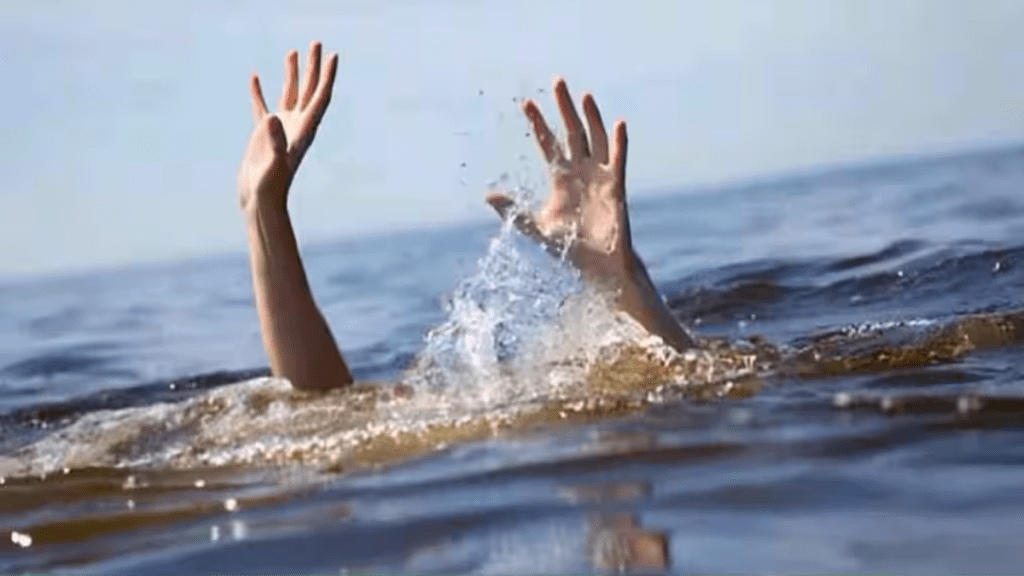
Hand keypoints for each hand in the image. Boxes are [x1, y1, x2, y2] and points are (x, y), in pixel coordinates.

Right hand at [237, 42, 338, 213]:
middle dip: (313, 67)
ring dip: (292, 74)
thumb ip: (275, 141)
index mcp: (304, 131)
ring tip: (293, 51)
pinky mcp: (263, 134)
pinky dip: (259, 92)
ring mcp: (280, 129)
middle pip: (308, 90)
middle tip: (316, 43)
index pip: (320, 98)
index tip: (333, 56)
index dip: (327, 77)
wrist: (260, 201)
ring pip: (289, 94)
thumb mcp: (274, 163)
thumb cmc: (271, 186)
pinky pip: (261, 106)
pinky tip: (255, 76)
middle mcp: (296, 126)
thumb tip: (273, 118)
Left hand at [486, 77, 634, 287]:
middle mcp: (580, 171)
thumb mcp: (536, 226)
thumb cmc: (569, 247)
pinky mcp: (616, 185)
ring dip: (591, 117)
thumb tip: (487, 196)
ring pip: (595, 138)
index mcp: (560, 178)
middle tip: (557, 82)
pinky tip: (619, 123)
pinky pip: (618, 159)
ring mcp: (599, 176)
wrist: (597, 264)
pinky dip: (619, 142)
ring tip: (584, 95)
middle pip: (572, 131)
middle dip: (564, 108)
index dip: (538, 123)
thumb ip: (514, 210)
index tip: (526, 103)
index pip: (548, 143)